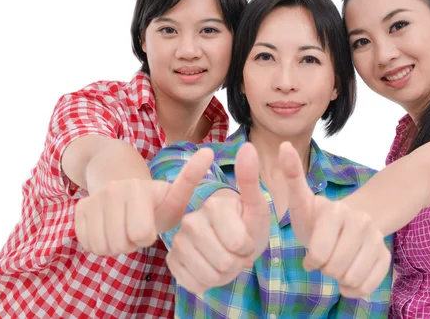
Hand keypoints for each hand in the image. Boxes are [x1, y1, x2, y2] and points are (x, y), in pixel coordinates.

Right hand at [74, 147, 214, 255]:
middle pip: (120, 242)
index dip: (147, 236)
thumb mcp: (176, 194)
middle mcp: (112, 191)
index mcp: (138, 188)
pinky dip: (99, 243)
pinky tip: (109, 230)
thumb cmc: (156, 201)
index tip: (151, 223)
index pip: (141, 234)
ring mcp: (93, 199)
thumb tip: (209, 151)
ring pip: (102, 245)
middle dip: (130, 242)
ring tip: (125, 229)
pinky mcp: (79, 210)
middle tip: (137, 228)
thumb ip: (191, 178)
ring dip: (115, 244)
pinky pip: (87, 243)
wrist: (124, 191)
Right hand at [166, 143, 269, 292]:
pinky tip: (211, 269)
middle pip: (224, 262)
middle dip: (237, 263)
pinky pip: (195, 284)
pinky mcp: (172, 262)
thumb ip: (250, 179)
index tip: (246, 238)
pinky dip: (208, 283)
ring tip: (226, 260)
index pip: (238, 243)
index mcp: (213, 206)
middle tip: (237, 252)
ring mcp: (178, 242)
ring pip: (209, 276)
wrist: (231, 243)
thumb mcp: (257, 206)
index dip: (248, 248)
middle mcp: (190, 221)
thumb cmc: (247, 224)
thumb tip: (247, 146)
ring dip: (225, 275)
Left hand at [279, 142, 391, 297]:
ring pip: (352, 278)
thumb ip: (292, 176)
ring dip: (339, 278)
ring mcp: (375, 238)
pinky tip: (348, 275)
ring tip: (336, 263)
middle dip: (325, 268)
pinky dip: (354, 288)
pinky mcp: (384, 255)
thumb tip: (284, 144)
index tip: (311, 252)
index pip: (318, 254)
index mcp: (336, 211)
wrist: (345, 226)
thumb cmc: (316, 219)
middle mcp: (360, 222)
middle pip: (335, 269)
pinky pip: (366, 286)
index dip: (312, 259)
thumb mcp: (300, 201)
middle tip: (324, 257)